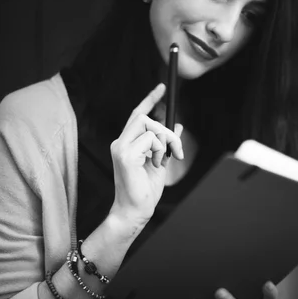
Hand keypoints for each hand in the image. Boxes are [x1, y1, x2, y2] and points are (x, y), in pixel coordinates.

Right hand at [109, 83, 183, 224]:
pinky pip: (150, 139)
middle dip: (165, 130)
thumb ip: (166, 144)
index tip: (162, 88)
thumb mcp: (161, 162)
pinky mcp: (124, 155)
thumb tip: (176, 126)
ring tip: (163, 161)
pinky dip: (159, 151)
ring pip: (149, 126)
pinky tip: (155, 165)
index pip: (137, 114)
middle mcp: (120, 142)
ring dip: (164, 142)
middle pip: (144, 117)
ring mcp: (120, 147)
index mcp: (127, 143)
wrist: (135, 210)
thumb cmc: (145, 190)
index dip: (149, 99)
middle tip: (175, 150)